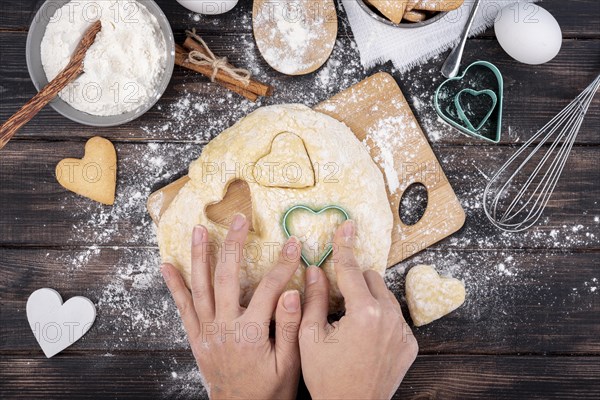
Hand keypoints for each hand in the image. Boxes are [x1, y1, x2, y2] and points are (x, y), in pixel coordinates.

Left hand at [161, 213, 302, 398]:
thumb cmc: (270, 390)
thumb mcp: (290, 364)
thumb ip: (290, 327)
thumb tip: (292, 292)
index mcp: (251, 334)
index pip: (270, 289)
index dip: (283, 264)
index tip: (292, 244)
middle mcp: (225, 328)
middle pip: (227, 277)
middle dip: (233, 244)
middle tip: (238, 219)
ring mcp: (207, 331)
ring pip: (200, 286)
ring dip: (199, 255)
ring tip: (198, 229)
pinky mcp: (197, 337)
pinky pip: (183, 308)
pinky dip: (174, 286)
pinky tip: (167, 266)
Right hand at [299, 220, 417, 399]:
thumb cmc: (327, 376)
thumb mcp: (310, 336)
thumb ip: (313, 298)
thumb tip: (314, 270)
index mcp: (363, 313)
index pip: (350, 270)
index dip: (344, 246)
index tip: (347, 226)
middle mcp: (389, 318)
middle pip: (371, 279)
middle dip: (355, 283)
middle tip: (339, 302)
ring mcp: (403, 332)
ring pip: (385, 298)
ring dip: (369, 300)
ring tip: (352, 324)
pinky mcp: (410, 345)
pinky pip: (395, 318)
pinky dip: (381, 320)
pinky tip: (366, 338)